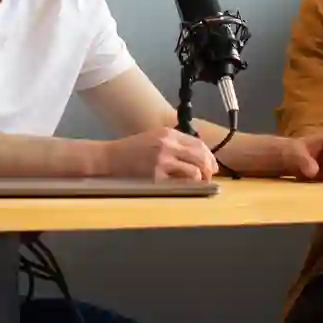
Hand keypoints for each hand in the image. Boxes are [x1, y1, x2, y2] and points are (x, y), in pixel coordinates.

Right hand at [103, 126, 218, 180]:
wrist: (110, 158)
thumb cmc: (132, 150)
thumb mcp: (155, 137)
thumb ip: (174, 143)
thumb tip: (197, 156)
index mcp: (168, 133)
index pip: (198, 144)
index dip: (209, 156)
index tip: (212, 165)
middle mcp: (167, 144)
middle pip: (200, 156)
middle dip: (209, 168)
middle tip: (210, 176)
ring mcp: (162, 161)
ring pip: (194, 170)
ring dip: (201, 179)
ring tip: (199, 184)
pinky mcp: (156, 177)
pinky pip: (180, 183)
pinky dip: (187, 186)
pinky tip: (187, 188)